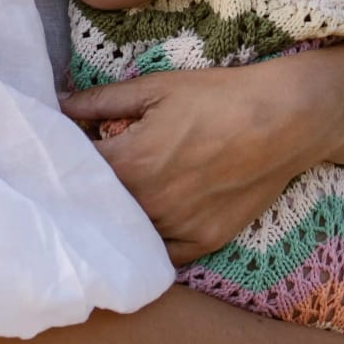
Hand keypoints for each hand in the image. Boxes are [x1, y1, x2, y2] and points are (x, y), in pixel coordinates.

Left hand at [66, 63, 317, 262]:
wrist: (285, 120)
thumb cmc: (218, 98)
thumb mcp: (154, 89)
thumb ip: (100, 101)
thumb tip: (58, 104)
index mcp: (129, 163)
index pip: (74, 174)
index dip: (64, 163)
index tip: (61, 154)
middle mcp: (148, 204)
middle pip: (98, 209)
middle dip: (87, 194)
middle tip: (84, 180)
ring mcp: (177, 228)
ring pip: (128, 234)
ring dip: (117, 220)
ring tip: (117, 201)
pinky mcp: (204, 243)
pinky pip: (163, 254)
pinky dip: (152, 240)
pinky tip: (148, 223)